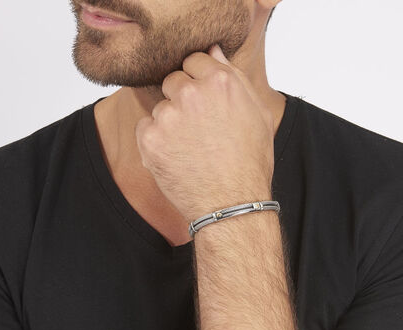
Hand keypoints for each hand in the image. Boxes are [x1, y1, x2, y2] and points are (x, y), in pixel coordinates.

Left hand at [134, 44, 274, 222]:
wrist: (231, 204)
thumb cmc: (249, 163)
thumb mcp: (258, 114)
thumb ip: (235, 77)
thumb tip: (213, 51)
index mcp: (220, 81)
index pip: (194, 61)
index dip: (199, 82)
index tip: (204, 104)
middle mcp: (191, 93)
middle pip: (173, 81)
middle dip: (182, 100)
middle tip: (197, 130)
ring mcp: (168, 116)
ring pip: (160, 107)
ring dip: (169, 122)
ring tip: (189, 149)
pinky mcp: (149, 139)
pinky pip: (144, 128)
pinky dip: (155, 141)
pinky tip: (175, 157)